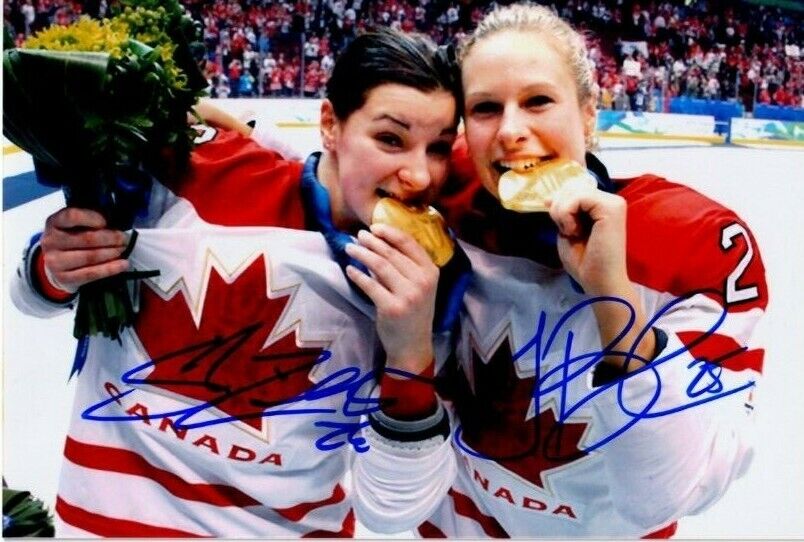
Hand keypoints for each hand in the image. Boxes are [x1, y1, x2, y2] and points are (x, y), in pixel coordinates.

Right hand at [40, 207, 128, 292]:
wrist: (57, 261)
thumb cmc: (71, 237)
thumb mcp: (75, 223)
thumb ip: (90, 219)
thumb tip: (115, 221)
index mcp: (54, 222)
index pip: (72, 216)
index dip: (92, 218)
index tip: (107, 222)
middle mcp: (51, 241)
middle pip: (87, 239)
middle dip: (111, 238)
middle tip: (124, 238)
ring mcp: (55, 261)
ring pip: (90, 257)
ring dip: (112, 253)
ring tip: (124, 249)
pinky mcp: (63, 278)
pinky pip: (91, 273)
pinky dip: (110, 268)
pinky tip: (123, 264)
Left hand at [344, 223, 438, 373]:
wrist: (413, 345)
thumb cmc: (414, 313)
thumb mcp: (419, 287)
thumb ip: (405, 267)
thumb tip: (379, 244)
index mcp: (431, 272)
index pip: (410, 244)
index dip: (390, 233)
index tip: (375, 227)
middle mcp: (422, 282)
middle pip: (391, 253)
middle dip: (372, 242)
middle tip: (358, 236)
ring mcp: (408, 295)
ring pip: (379, 266)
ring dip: (362, 254)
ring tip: (350, 248)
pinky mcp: (391, 308)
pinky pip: (370, 285)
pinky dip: (358, 275)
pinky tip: (350, 270)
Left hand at [547, 181, 629, 295]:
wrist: (599, 282)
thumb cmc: (584, 262)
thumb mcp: (566, 230)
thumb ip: (561, 211)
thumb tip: (549, 196)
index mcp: (600, 205)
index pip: (572, 188)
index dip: (558, 201)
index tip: (559, 223)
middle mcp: (610, 200)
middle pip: (571, 186)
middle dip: (558, 208)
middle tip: (567, 231)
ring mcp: (613, 202)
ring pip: (573, 190)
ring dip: (562, 212)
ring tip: (572, 232)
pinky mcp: (612, 207)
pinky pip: (579, 197)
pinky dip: (567, 214)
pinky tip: (574, 231)